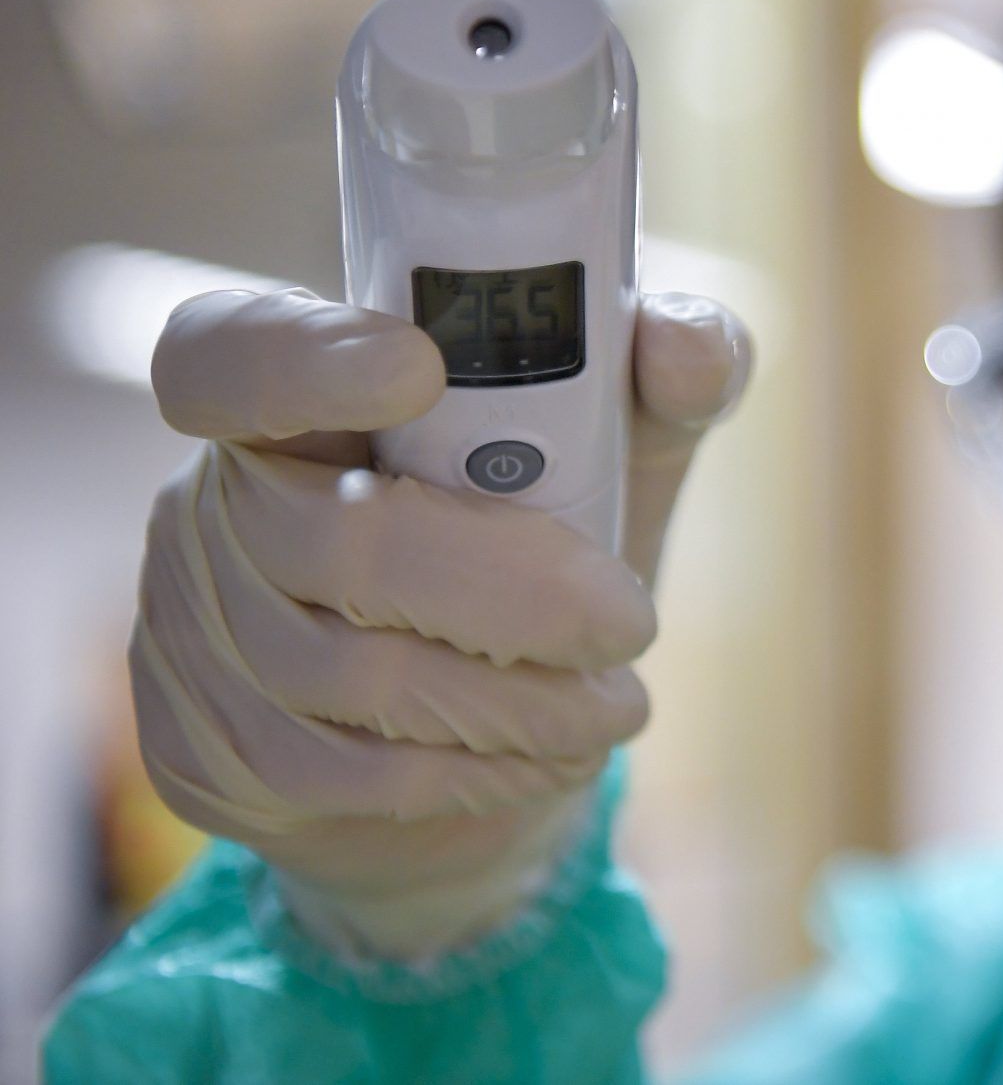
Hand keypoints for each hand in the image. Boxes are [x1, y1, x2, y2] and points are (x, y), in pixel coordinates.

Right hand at [131, 287, 749, 958]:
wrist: (472, 735)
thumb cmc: (545, 544)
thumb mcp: (620, 450)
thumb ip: (666, 372)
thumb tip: (684, 347)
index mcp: (296, 397)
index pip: (228, 352)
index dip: (301, 358)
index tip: (420, 366)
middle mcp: (214, 506)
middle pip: (344, 538)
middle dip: (520, 593)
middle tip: (631, 624)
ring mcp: (195, 640)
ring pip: (361, 676)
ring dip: (526, 702)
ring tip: (619, 705)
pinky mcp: (214, 762)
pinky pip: (353, 777)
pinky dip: (483, 769)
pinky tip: (553, 758)